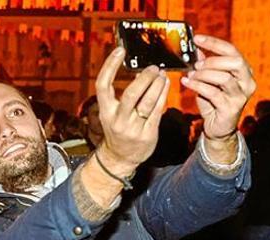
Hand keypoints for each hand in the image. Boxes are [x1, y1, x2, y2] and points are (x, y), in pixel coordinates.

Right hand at [94, 46, 169, 175]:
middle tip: (153, 67)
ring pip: (147, 102)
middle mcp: (117, 119)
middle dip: (144, 78)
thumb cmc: (118, 130)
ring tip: (162, 74)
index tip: (120, 51)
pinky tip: (166, 86)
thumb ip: (120, 95)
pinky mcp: (147, 134)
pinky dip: (163, 95)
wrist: (120, 158)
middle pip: (131, 94)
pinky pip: (157, 111)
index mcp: (105, 111)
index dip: (110, 66)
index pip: (103, 85)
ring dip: (157, 85)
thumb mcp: (111, 113)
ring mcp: (133, 128)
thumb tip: (138, 71)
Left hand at [181, 35, 255, 140]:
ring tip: (191, 75)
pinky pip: (213, 93)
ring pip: (224, 78)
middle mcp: (247, 82)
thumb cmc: (213, 102)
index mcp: (244, 71)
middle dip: (212, 61)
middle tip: (196, 64)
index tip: (197, 38)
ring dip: (203, 75)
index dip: (214, 43)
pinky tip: (186, 82)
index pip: (232, 51)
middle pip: (235, 62)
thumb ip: (205, 65)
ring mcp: (241, 96)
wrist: (217, 128)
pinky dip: (197, 86)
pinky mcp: (231, 108)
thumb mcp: (208, 81)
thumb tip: (197, 50)